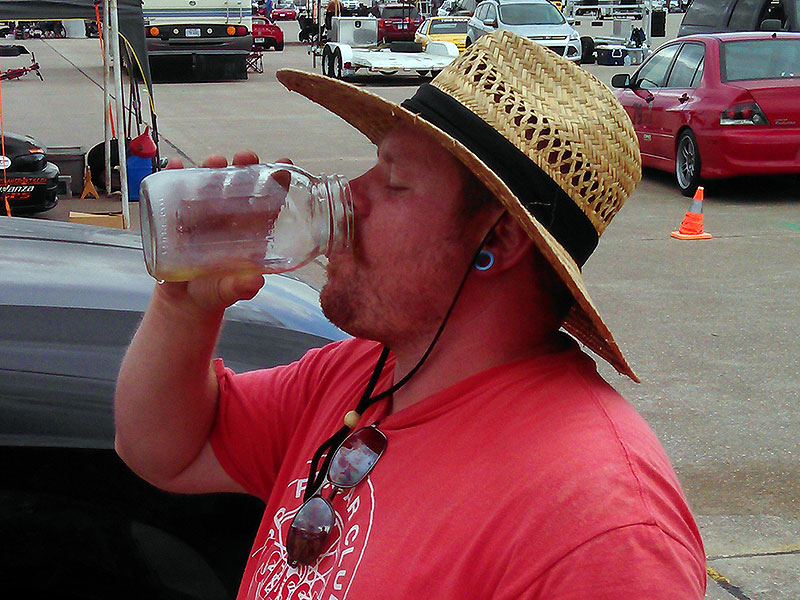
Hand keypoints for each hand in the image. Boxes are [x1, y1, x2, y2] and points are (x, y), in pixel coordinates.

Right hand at [155, 150, 292, 316]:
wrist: (185, 299)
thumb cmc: (216, 291)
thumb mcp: (230, 290)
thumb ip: (241, 287)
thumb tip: (254, 282)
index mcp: (249, 230)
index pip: (266, 202)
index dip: (276, 183)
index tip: (284, 166)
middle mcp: (228, 216)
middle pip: (238, 185)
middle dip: (243, 167)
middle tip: (245, 157)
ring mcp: (203, 213)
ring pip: (209, 183)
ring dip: (212, 167)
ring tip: (214, 161)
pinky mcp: (178, 214)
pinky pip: (175, 191)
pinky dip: (175, 176)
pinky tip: (176, 166)